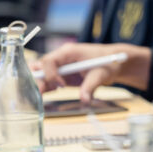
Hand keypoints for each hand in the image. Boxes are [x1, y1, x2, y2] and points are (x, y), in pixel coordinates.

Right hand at [33, 42, 150, 102]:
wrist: (115, 63)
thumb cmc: (108, 62)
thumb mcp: (101, 74)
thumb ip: (90, 86)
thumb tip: (85, 99)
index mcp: (68, 52)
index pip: (49, 61)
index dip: (50, 74)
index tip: (61, 85)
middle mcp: (61, 58)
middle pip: (39, 66)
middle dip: (37, 79)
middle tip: (41, 93)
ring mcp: (60, 66)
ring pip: (41, 74)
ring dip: (40, 85)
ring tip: (41, 97)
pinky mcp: (62, 75)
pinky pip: (49, 81)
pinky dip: (46, 88)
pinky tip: (46, 95)